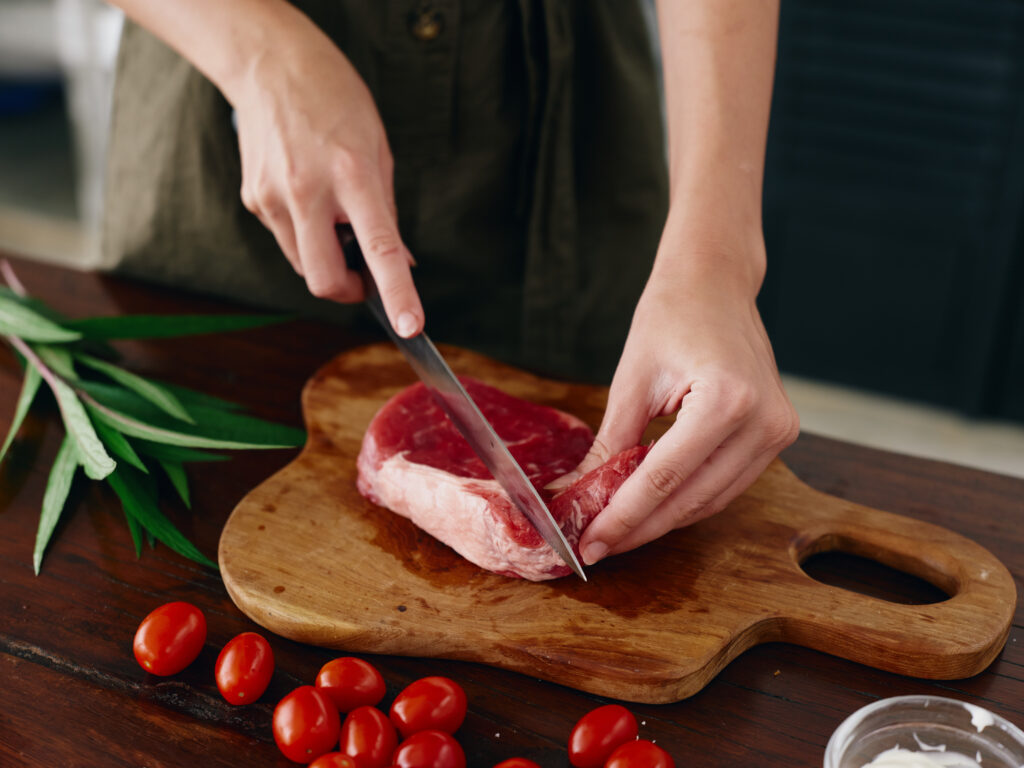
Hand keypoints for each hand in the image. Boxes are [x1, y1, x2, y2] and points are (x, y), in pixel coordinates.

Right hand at [231, 16, 422, 336]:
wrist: (269, 64)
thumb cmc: (335, 100)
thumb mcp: (378, 148)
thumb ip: (387, 210)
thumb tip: (400, 261)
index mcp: (352, 174)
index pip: (379, 248)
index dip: (397, 293)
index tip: (409, 326)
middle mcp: (308, 190)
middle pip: (324, 280)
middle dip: (348, 292)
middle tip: (363, 279)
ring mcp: (273, 197)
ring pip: (303, 265)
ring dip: (325, 259)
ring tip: (333, 214)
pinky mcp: (254, 200)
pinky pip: (286, 239)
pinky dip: (304, 234)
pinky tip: (307, 194)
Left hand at [574, 236, 798, 564]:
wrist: (715, 282)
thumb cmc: (671, 316)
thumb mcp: (631, 382)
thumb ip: (608, 446)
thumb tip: (578, 495)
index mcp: (727, 400)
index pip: (664, 478)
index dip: (622, 517)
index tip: (588, 543)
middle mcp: (764, 421)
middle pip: (691, 498)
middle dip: (639, 526)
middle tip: (595, 546)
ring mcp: (778, 430)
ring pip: (711, 499)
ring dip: (663, 519)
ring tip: (616, 531)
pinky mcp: (778, 433)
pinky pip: (726, 482)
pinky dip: (688, 498)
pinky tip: (651, 507)